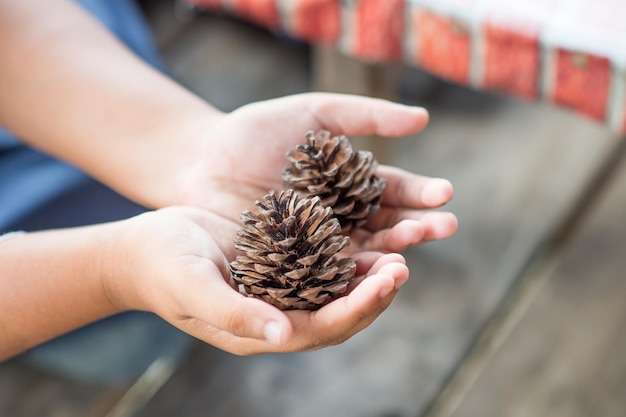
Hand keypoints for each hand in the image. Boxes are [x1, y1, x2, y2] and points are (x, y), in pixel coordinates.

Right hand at [105, 206, 411, 353]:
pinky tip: (367, 230)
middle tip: (402, 264)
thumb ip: (234, 313)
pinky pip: (323, 262)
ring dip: (368, 273)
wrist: (144, 248)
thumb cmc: (162, 267)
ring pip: (337, 288)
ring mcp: (281, 288)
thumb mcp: (193, 287)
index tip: (387, 281)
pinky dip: (347, 252)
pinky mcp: (280, 262)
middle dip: (374, 293)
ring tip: (399, 249)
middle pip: (339, 312)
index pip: (323, 327)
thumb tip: (282, 336)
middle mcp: (278, 314)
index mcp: (261, 330)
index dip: (358, 307)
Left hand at [177, 93, 456, 252]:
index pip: (395, 192)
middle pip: (387, 228)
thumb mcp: (313, 113)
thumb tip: (423, 118)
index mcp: (351, 185)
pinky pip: (325, 275)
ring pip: (362, 256)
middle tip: (444, 226)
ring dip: (390, 257)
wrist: (200, 160)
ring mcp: (318, 247)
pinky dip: (349, 278)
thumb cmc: (254, 134)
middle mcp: (341, 219)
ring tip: (412, 254)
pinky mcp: (293, 269)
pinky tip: (369, 277)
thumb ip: (365, 115)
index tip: (444, 194)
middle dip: (417, 228)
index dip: (420, 194)